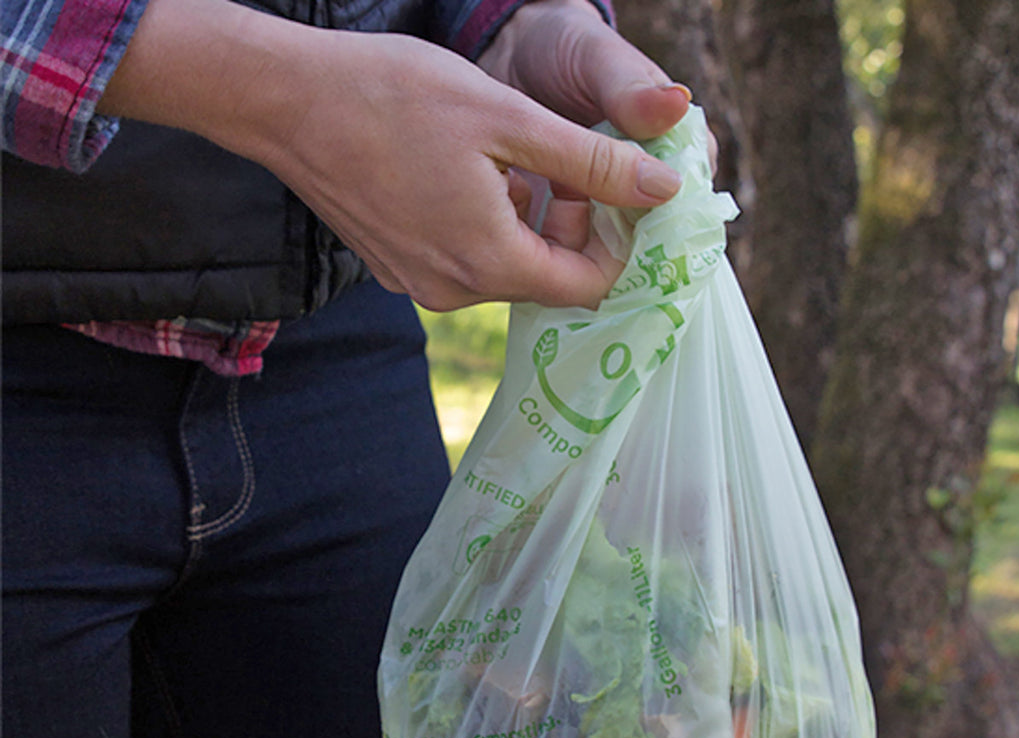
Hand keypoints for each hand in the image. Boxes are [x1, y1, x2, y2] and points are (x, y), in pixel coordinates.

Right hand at [98, 0, 684, 309]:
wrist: (287, 101)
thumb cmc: (395, 96)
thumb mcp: (509, 119)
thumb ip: (592, 163)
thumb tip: (662, 189)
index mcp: (490, 261)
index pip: (587, 285)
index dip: (615, 240)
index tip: (617, 188)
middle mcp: (457, 292)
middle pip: (546, 277)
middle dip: (569, 223)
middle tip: (559, 158)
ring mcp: (421, 286)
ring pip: (507, 266)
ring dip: (526, 220)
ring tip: (507, 156)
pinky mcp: (398, 269)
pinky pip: (466, 260)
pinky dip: (485, 224)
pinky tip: (463, 172)